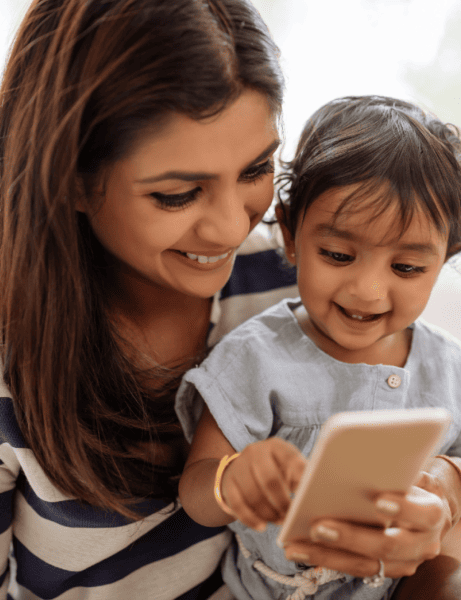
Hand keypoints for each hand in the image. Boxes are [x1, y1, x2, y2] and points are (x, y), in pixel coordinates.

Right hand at [221, 437, 305, 530]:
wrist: (243, 470)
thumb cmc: (276, 472)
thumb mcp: (289, 468)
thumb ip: (303, 477)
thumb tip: (320, 495)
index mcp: (276, 446)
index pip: (291, 460)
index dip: (301, 479)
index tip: (309, 498)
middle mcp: (255, 451)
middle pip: (270, 480)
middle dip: (282, 503)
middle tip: (290, 517)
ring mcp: (239, 466)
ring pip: (253, 495)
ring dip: (268, 513)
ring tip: (279, 521)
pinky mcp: (227, 482)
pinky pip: (237, 505)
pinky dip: (251, 519)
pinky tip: (261, 526)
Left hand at [284, 476, 451, 579]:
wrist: (426, 511)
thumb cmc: (410, 484)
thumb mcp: (410, 473)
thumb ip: (394, 469)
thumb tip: (363, 456)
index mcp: (432, 514)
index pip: (423, 513)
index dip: (403, 508)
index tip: (378, 499)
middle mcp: (422, 544)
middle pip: (388, 545)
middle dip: (351, 537)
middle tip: (318, 527)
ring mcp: (403, 562)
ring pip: (366, 564)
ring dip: (328, 555)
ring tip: (297, 546)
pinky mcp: (384, 570)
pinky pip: (354, 569)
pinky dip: (326, 560)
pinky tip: (300, 550)